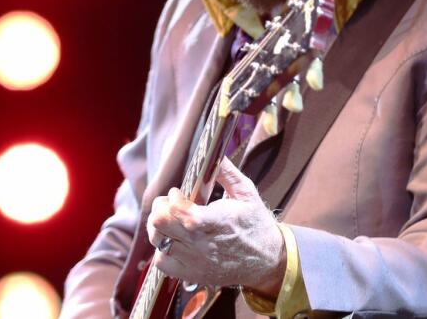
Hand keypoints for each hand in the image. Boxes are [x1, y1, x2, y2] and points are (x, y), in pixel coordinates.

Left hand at [145, 157, 285, 294]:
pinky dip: (163, 250)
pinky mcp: (192, 274)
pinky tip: (175, 242)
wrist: (268, 261)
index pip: (177, 211)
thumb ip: (226, 172)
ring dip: (160, 228)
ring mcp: (195, 261)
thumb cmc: (256, 224)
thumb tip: (213, 152)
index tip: (179, 193)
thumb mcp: (246, 193)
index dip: (172, 198)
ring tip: (172, 222)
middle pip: (160, 224)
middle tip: (172, 205)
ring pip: (158, 242)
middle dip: (161, 208)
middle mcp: (202, 244)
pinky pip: (162, 263)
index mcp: (216, 221)